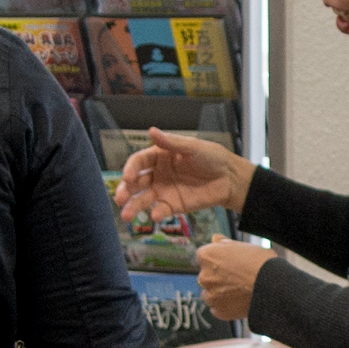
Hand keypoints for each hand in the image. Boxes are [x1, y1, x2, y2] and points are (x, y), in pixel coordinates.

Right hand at [116, 127, 252, 226]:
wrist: (229, 178)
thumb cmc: (212, 157)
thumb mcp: (192, 147)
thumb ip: (171, 143)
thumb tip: (151, 131)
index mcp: (159, 156)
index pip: (139, 162)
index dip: (130, 169)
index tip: (127, 177)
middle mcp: (157, 174)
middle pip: (136, 182)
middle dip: (125, 191)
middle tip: (119, 199)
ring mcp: (163, 190)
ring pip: (143, 199)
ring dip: (133, 207)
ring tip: (126, 216)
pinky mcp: (173, 205)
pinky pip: (160, 210)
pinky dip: (156, 214)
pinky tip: (155, 216)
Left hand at [195, 238, 276, 320]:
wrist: (273, 286)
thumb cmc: (261, 263)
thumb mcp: (244, 246)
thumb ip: (225, 244)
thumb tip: (215, 239)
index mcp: (207, 255)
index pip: (203, 257)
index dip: (216, 261)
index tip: (227, 264)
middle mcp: (204, 275)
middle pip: (206, 277)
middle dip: (217, 277)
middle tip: (237, 278)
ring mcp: (210, 295)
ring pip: (210, 294)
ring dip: (219, 293)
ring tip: (239, 291)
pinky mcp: (218, 311)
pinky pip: (217, 309)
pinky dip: (225, 306)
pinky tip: (239, 301)